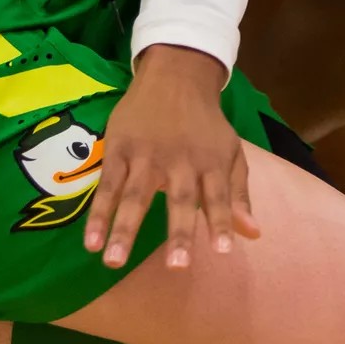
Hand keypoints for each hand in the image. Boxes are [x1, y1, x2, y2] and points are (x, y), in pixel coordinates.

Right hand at [84, 45, 261, 269]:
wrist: (176, 77)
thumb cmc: (206, 125)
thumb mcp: (230, 153)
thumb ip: (238, 195)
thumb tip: (253, 234)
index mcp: (211, 162)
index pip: (218, 196)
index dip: (221, 222)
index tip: (223, 252)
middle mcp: (180, 160)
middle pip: (179, 199)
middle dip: (178, 233)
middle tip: (177, 267)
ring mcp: (147, 155)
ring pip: (135, 196)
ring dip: (124, 229)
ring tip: (114, 263)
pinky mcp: (119, 150)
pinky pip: (107, 186)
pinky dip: (98, 214)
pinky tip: (91, 242)